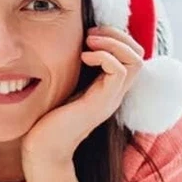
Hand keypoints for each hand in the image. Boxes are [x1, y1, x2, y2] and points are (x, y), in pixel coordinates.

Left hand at [21, 26, 144, 165]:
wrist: (42, 148)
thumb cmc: (46, 118)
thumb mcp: (63, 86)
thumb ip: (72, 70)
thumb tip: (69, 45)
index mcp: (107, 87)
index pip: (131, 55)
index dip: (115, 37)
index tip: (89, 34)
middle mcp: (114, 92)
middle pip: (139, 54)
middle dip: (118, 35)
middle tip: (91, 34)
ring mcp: (110, 98)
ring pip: (136, 60)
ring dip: (113, 43)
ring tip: (89, 41)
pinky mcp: (101, 103)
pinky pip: (119, 72)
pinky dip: (104, 56)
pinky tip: (83, 57)